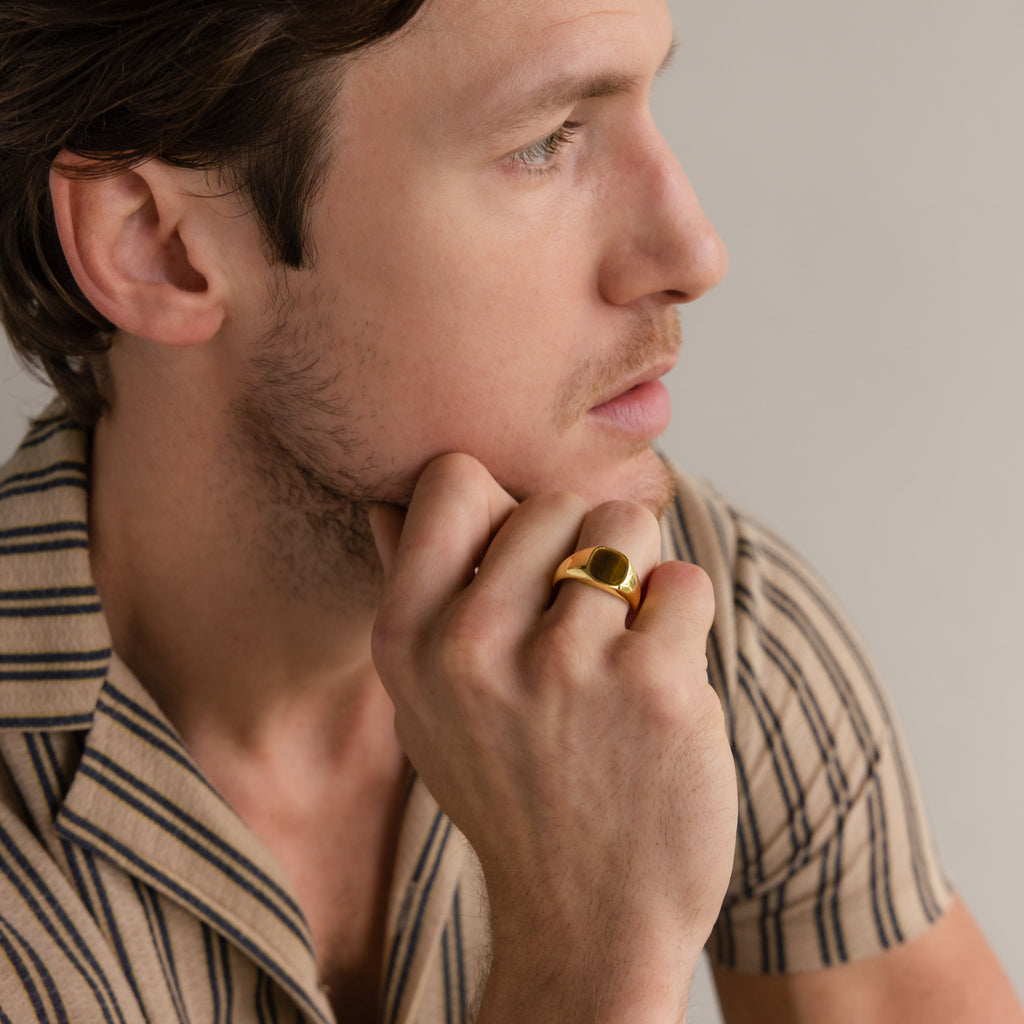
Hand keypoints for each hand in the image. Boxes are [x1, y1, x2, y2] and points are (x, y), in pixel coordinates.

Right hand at [370, 454, 736, 1021]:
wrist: (585, 922)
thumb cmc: (510, 790)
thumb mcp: (426, 703)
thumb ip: (413, 593)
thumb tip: (389, 497)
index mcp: (406, 639)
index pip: (454, 480)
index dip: (501, 508)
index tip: (525, 563)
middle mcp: (472, 645)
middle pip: (556, 501)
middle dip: (581, 549)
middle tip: (581, 625)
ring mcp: (563, 666)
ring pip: (626, 527)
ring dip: (637, 577)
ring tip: (621, 648)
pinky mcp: (654, 689)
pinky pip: (684, 583)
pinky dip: (683, 621)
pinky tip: (659, 683)